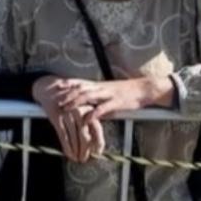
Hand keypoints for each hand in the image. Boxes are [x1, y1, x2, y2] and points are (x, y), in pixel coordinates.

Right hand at [32, 76, 103, 161]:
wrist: (50, 90)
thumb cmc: (68, 103)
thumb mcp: (81, 109)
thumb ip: (89, 123)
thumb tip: (96, 144)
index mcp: (88, 110)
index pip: (97, 129)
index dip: (98, 143)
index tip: (96, 153)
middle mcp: (79, 112)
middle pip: (85, 136)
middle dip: (85, 150)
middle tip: (84, 159)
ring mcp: (67, 115)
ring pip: (74, 138)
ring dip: (76, 151)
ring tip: (77, 159)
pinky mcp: (56, 117)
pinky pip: (63, 136)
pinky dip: (66, 147)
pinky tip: (68, 154)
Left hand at [58, 77, 174, 120]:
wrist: (144, 89)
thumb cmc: (127, 91)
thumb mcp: (110, 91)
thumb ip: (98, 97)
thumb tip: (89, 104)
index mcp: (99, 85)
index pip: (80, 82)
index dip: (68, 83)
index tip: (56, 85)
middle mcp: (101, 87)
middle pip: (80, 88)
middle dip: (67, 94)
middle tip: (56, 101)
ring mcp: (108, 94)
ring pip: (88, 96)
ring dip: (75, 102)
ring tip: (65, 108)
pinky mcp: (117, 102)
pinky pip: (103, 108)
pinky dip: (93, 113)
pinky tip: (85, 119)